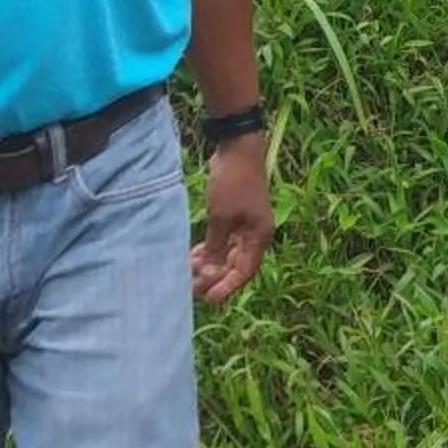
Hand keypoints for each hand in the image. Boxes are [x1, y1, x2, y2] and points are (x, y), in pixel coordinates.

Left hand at [191, 132, 274, 302]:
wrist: (237, 148)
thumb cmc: (233, 183)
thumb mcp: (221, 218)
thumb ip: (216, 246)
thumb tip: (210, 271)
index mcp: (259, 236)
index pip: (244, 271)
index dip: (227, 287)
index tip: (209, 299)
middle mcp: (254, 234)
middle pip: (235, 265)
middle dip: (214, 277)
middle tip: (191, 287)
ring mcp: (244, 225)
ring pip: (227, 254)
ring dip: (210, 264)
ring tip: (188, 272)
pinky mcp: (234, 216)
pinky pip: (222, 240)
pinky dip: (210, 249)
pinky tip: (194, 256)